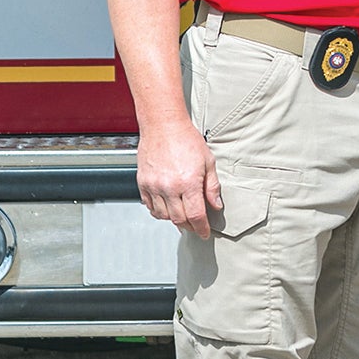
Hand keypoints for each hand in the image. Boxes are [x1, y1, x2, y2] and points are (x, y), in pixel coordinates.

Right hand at [138, 117, 220, 236]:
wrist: (163, 125)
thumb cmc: (186, 139)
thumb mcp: (208, 162)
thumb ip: (212, 186)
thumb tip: (215, 204)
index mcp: (188, 182)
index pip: (196, 216)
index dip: (202, 228)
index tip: (204, 233)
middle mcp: (169, 187)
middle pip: (179, 219)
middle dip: (189, 226)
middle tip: (195, 225)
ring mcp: (154, 185)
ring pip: (163, 216)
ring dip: (173, 219)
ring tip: (181, 214)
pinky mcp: (143, 182)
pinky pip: (149, 206)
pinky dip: (158, 210)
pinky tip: (166, 206)